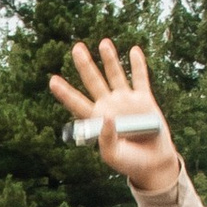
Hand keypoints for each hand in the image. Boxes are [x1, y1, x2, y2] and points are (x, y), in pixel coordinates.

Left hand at [47, 38, 178, 193]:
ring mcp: (126, 101)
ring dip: (110, 59)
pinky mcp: (144, 100)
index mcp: (97, 120)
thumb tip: (106, 117)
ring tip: (104, 43)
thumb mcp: (114, 156)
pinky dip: (138, 65)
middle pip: (93, 81)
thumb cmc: (130, 162)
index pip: (77, 103)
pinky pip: (140, 79)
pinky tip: (134, 50)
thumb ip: (107, 140)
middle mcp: (109, 106)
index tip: (52, 80)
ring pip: (115, 75)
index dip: (65, 92)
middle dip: (85, 65)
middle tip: (76, 48)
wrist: (153, 163)